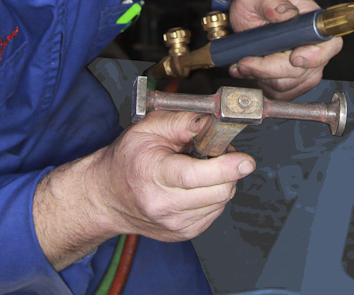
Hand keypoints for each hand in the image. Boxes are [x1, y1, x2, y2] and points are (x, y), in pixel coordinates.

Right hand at [33, 111, 252, 268]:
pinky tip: (197, 185)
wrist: (107, 197)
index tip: (245, 161)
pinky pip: (215, 211)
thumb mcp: (147, 128)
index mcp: (152, 176)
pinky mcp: (184, 233)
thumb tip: (211, 121)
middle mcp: (164, 206)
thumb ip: (181, 121)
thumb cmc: (127, 160)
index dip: (225, 168)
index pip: (195, 176)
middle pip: (218, 192)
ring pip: (221, 201)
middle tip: (215, 152)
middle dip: (228, 169)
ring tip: (199, 167)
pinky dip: (214, 195)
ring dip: (222, 181)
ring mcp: (175, 224)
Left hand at [227, 0, 342, 99]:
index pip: (329, 45)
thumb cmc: (259, 0)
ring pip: (290, 85)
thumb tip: (286, 13)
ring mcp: (304, 65)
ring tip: (242, 64)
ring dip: (263, 79)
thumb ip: (271, 1)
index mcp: (313, 23)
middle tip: (245, 61)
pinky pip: (282, 92)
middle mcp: (313, 46)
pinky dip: (263, 85)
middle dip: (271, 70)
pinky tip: (248, 71)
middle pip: (304, 72)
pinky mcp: (290, 78)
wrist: (251, 10)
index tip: (294, 59)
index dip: (315, 56)